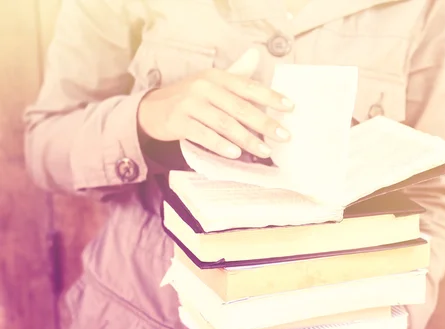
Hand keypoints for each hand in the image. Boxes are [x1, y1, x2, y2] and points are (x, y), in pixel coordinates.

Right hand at [137, 48, 293, 158]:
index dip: (271, 97)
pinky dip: (220, 145)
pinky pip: (204, 135)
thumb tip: (256, 57)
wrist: (152, 109)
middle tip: (283, 136)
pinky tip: (235, 154)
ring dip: (247, 139)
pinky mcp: (179, 121)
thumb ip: (235, 77)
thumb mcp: (211, 84)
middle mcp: (205, 87)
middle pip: (240, 107)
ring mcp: (191, 104)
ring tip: (264, 150)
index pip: (249, 86)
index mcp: (217, 77)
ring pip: (224, 123)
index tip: (290, 107)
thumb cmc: (190, 99)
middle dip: (265, 123)